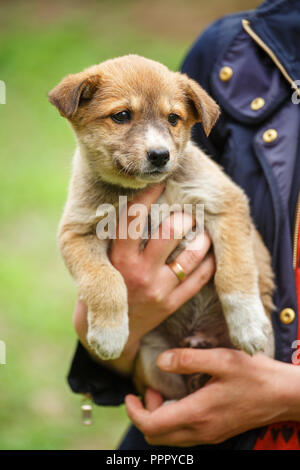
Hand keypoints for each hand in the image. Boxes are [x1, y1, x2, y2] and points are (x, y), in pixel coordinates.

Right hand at [73, 184, 214, 373]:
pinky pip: (200, 278)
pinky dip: (210, 260)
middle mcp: (138, 273)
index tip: (160, 181)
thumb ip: (116, 238)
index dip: (147, 196)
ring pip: (190, 255)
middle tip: (189, 205)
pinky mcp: (172, 304)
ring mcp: (158, 290)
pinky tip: (211, 248)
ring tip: (204, 224)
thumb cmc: (103, 287)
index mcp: (117, 260)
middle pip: (169, 233)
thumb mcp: (100, 263)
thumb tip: (134, 198)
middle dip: (183, 215)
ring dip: (202, 236)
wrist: (106, 336)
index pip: (132, 220)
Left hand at [125, 348, 299, 445]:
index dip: (134, 412)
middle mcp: (200, 431)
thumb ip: (188, 360)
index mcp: (197, 414)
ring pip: (170, 438)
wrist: (284, 395)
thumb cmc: (255, 375)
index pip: (152, 425)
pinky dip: (174, 421)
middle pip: (157, 436)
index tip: (130, 395)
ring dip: (160, 418)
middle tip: (153, 390)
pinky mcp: (216, 433)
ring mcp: (209, 435)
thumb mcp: (222, 359)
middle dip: (146, 414)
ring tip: (165, 392)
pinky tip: (182, 398)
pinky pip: (184, 435)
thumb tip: (161, 361)